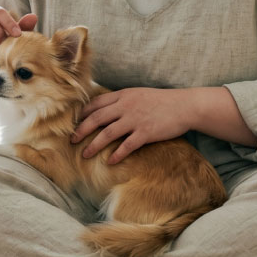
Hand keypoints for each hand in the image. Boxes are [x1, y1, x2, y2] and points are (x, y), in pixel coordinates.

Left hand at [71, 88, 194, 164]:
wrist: (184, 106)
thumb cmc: (162, 101)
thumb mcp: (138, 94)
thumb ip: (122, 100)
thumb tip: (107, 109)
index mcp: (123, 96)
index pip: (96, 103)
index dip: (83, 114)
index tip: (74, 123)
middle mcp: (126, 106)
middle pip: (96, 119)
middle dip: (81, 130)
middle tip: (72, 141)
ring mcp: (135, 120)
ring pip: (107, 134)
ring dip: (93, 145)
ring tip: (85, 154)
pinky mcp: (146, 133)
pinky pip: (126, 146)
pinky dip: (116, 154)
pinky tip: (110, 162)